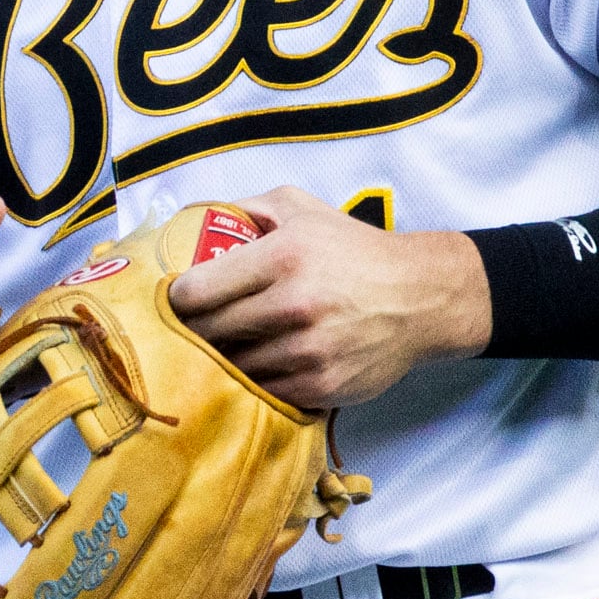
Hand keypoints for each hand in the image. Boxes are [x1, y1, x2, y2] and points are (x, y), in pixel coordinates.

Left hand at [165, 188, 491, 409]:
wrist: (421, 298)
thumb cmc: (355, 252)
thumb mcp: (304, 209)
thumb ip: (248, 208)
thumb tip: (194, 216)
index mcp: (283, 256)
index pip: (196, 291)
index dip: (177, 299)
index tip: (177, 301)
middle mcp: (295, 304)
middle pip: (208, 332)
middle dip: (193, 331)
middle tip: (190, 327)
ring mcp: (309, 350)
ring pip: (233, 365)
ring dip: (223, 359)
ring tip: (225, 346)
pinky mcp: (322, 385)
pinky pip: (264, 389)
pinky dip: (256, 380)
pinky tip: (260, 364)